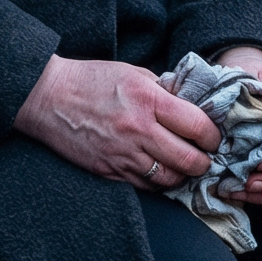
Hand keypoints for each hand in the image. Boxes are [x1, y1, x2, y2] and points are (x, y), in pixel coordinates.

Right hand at [14, 56, 220, 190]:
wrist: (48, 97)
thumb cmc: (92, 80)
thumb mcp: (134, 73)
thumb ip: (164, 91)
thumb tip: (192, 106)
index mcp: (148, 100)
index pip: (198, 126)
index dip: (213, 136)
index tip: (213, 137)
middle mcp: (138, 130)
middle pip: (189, 160)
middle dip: (204, 162)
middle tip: (205, 157)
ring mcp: (122, 154)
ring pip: (169, 180)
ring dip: (182, 176)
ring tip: (183, 167)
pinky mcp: (108, 171)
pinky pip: (144, 187)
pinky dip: (157, 182)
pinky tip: (158, 171)